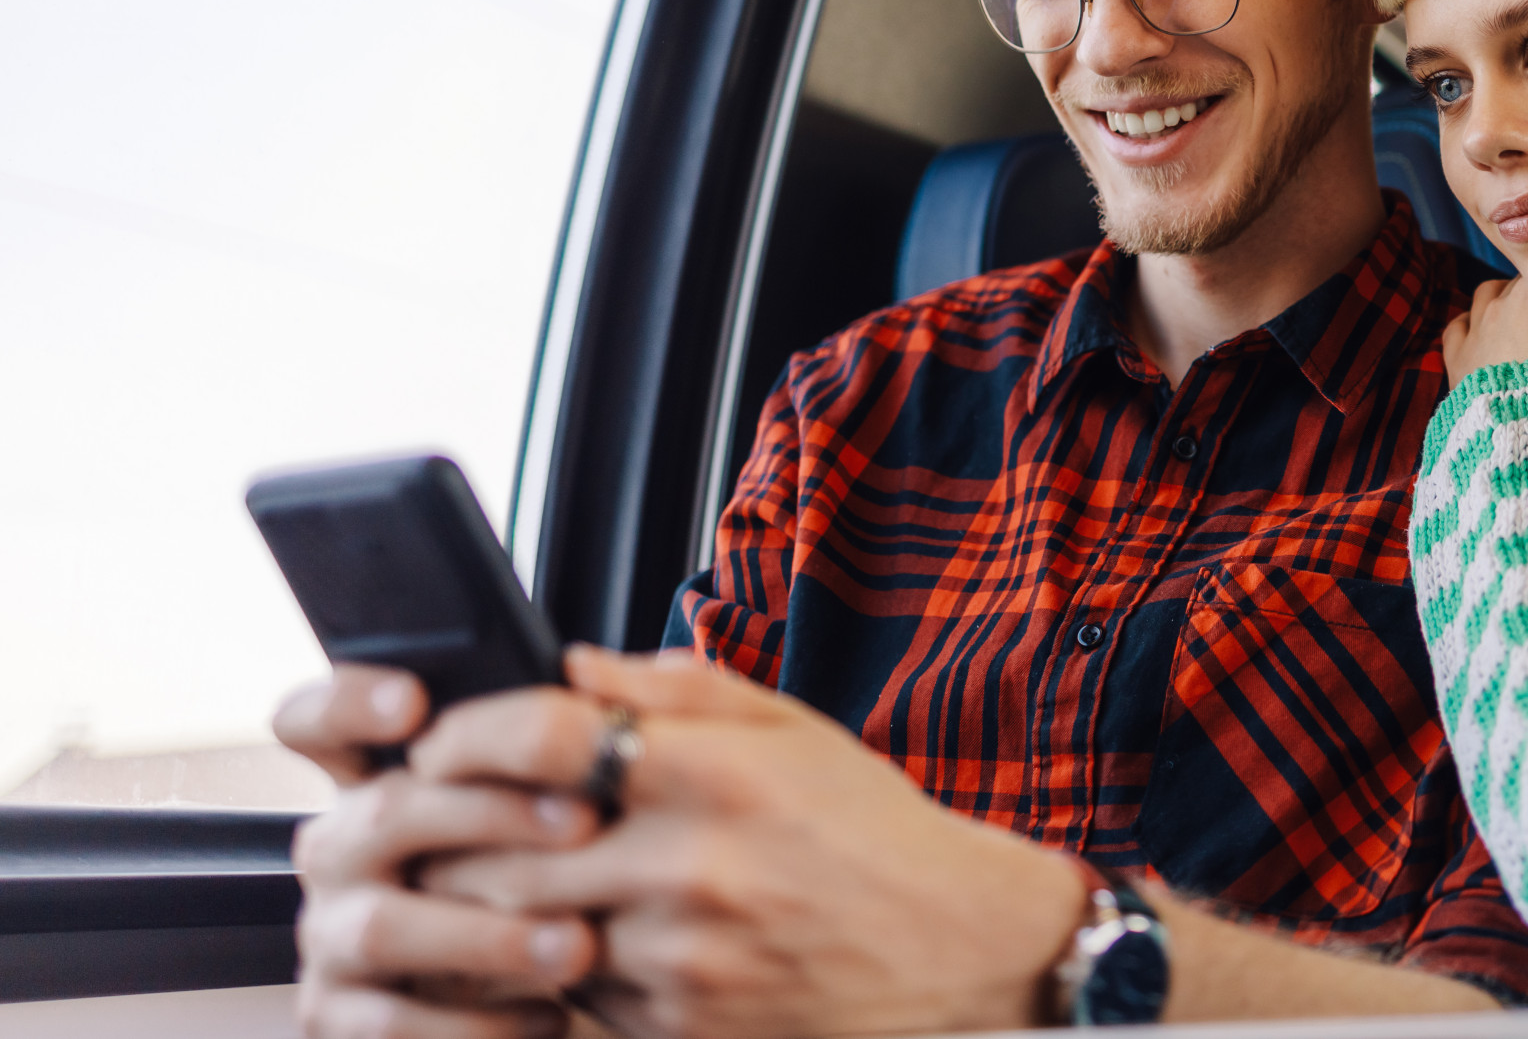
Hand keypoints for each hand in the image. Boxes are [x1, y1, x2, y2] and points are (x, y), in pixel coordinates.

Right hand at [274, 666, 602, 1038]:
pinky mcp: (334, 1019)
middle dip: (489, 814)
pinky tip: (551, 1012)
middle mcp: (339, 851)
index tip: (415, 702)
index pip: (316, 721)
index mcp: (376, 781)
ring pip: (384, 926)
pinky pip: (389, 1025)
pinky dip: (477, 1023)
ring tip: (578, 943)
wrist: (536, 999)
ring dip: (489, 935)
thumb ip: (551, 747)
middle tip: (583, 824)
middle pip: (384, 813)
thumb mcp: (545, 809)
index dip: (348, 702)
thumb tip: (586, 677)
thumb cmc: (547, 881)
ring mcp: (330, 936)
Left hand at [414, 647, 1088, 1038]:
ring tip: (480, 876)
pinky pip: (568, 999)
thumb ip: (678, 690)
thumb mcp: (795, 730)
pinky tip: (563, 939)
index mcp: (722, 775)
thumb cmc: (874, 832)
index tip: (446, 738)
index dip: (472, 733)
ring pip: (522, 930)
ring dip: (486, 904)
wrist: (957, 952)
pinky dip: (548, 967)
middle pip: (503, 843)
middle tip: (431, 812)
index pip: (547, 737)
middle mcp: (695, 869)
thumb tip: (571, 663)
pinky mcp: (678, 1032)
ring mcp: (682, 963)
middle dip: (451, 826)